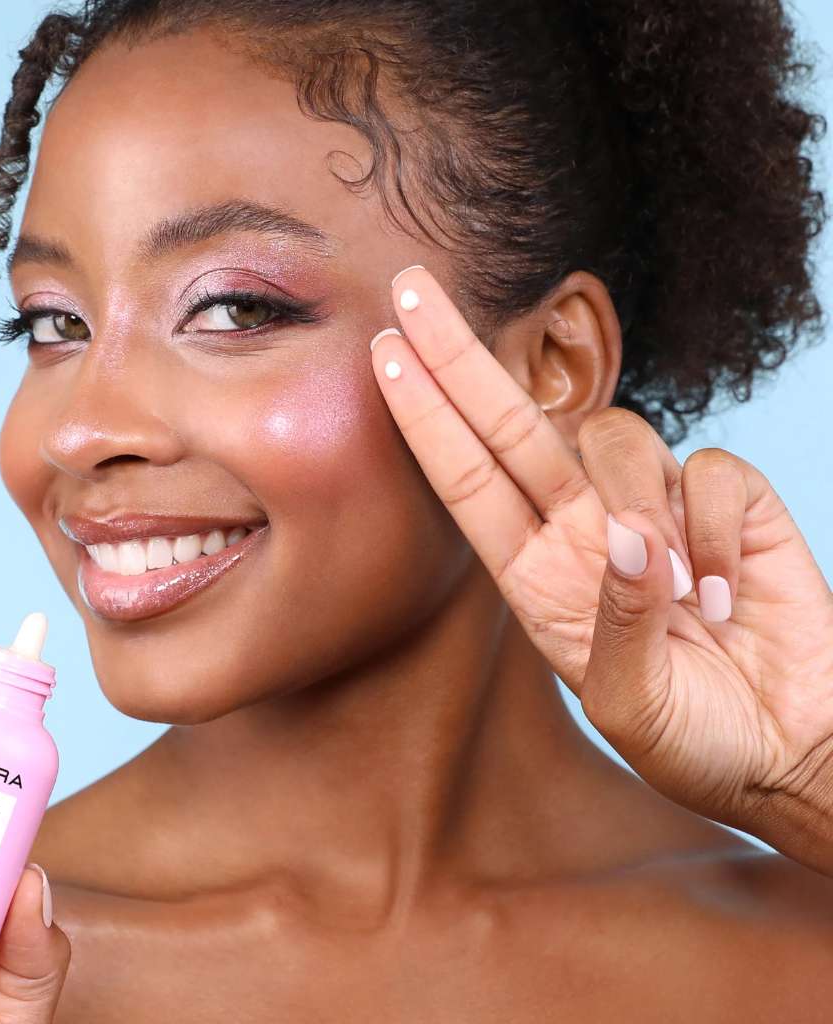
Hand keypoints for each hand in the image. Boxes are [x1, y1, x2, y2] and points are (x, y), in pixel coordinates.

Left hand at [370, 265, 832, 873]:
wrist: (791, 750)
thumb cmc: (699, 741)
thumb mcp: (635, 706)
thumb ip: (620, 626)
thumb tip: (628, 539)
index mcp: (537, 576)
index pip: (466, 479)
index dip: (425, 417)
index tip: (386, 351)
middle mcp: (583, 530)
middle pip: (512, 424)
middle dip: (459, 356)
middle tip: (410, 287)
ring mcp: (653, 508)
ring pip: (618, 436)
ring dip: (647, 507)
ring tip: (685, 600)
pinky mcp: (726, 502)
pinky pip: (711, 469)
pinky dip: (720, 530)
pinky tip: (732, 595)